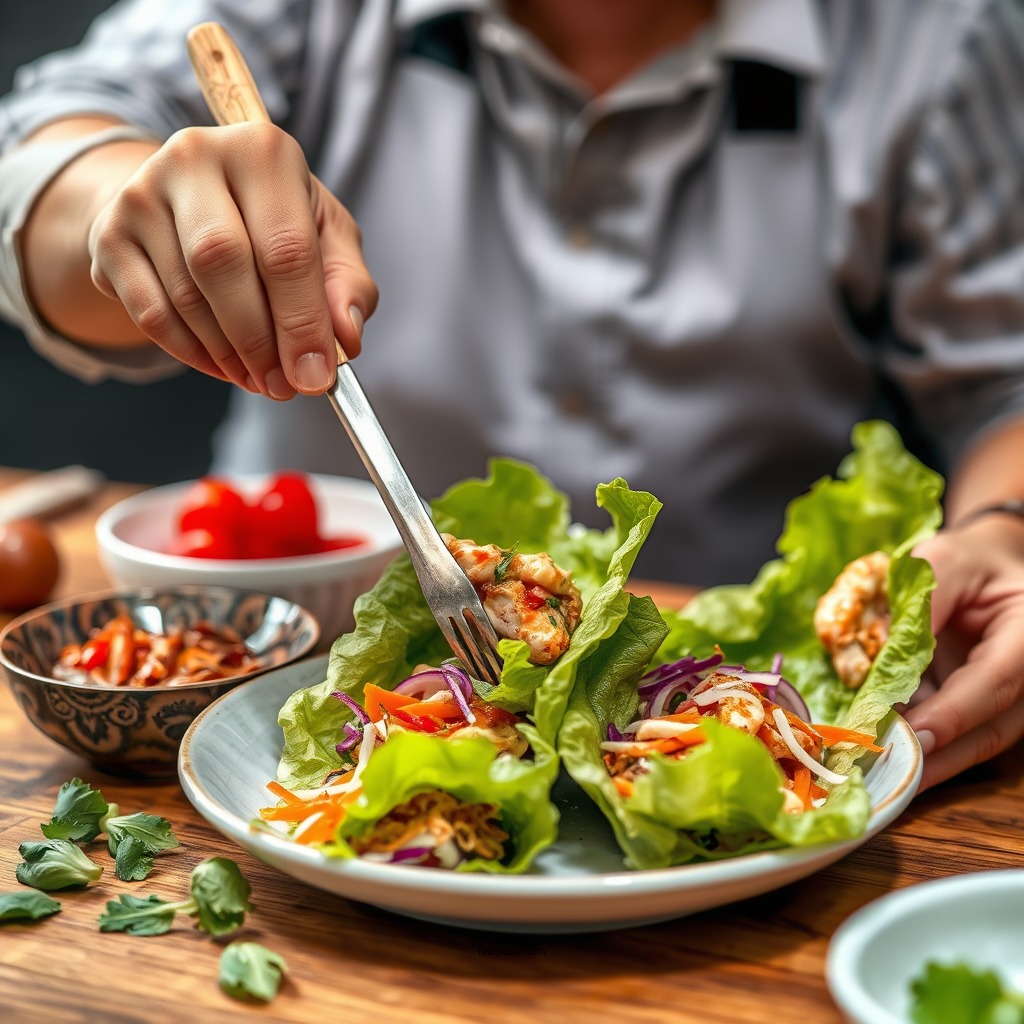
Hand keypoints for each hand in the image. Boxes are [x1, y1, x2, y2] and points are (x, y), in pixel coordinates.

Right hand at [87, 123, 376, 399]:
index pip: (286, 247)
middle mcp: (195, 157)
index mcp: (263, 152)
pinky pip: (150, 313)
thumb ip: (347, 285)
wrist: (194, 197)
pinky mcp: (109, 233)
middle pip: (223, 264)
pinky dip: (191, 353)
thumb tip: (347, 337)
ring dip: (228, 354)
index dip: (303, 322)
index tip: (317, 376)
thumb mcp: (327, 238)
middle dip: (260, 341)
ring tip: (260, 378)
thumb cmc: (277, 219)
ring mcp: (142, 193)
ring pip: (185, 295)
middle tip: (283, 386)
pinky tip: (223, 366)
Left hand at [905, 515, 1023, 789]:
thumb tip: (886, 651)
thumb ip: (921, 604)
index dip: (953, 714)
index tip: (915, 736)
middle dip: (939, 756)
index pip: (995, 683)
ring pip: (974, 742)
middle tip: (888, 772)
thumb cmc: (969, 561)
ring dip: (928, 761)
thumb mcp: (943, 561)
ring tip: (879, 773)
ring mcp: (1009, 697)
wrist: (987, 567)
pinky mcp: (983, 707)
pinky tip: (885, 757)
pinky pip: (956, 734)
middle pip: (990, 729)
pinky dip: (923, 747)